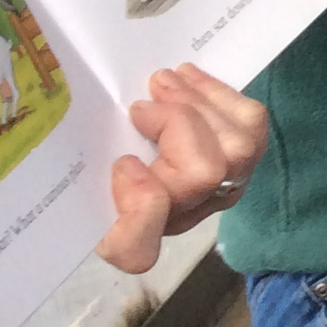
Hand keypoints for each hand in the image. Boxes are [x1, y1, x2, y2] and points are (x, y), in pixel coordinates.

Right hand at [97, 64, 267, 272]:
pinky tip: (188, 78)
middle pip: (202, 177)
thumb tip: (110, 161)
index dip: (137, 207)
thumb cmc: (95, 169)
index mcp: (126, 237)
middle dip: (175, 124)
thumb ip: (77, 184)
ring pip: (236, 145)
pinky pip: (250, 122)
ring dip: (198, 103)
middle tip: (140, 104)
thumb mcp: (76, 182)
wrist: (140, 152)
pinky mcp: (245, 160)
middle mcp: (181, 219)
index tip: (122, 165)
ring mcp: (221, 189)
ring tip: (163, 82)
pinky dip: (219, 93)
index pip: (135, 248)